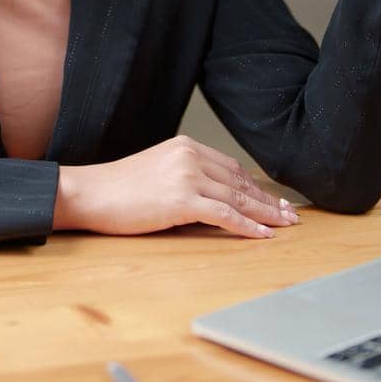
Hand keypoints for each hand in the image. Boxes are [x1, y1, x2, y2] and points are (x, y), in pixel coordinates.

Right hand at [53, 135, 300, 237]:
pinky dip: (247, 226)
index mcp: (186, 146)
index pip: (231, 168)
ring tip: (285, 225)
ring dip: (265, 214)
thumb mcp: (158, 170)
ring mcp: (187, 177)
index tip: (273, 199)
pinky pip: (224, 215)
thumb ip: (186, 176)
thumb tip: (215, 196)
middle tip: (290, 215)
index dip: (256, 187)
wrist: (90, 192)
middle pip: (240, 182)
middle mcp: (190, 156)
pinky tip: (262, 234)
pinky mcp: (181, 200)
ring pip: (237, 198)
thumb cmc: (119, 188)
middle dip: (268, 201)